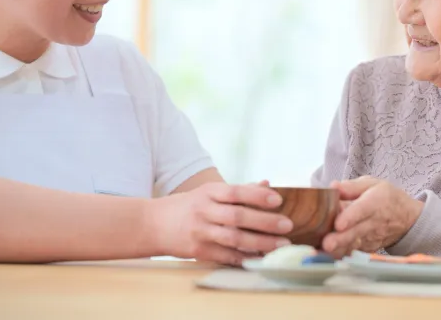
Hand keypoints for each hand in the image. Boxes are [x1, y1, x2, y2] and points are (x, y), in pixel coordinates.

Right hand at [147, 182, 293, 265]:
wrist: (153, 224)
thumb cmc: (190, 205)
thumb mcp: (210, 192)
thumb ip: (239, 190)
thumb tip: (267, 184)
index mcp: (209, 192)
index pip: (235, 192)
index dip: (257, 196)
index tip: (278, 200)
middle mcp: (204, 211)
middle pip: (237, 216)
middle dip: (265, 222)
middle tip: (288, 225)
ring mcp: (200, 232)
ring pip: (233, 238)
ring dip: (260, 243)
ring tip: (280, 245)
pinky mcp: (198, 251)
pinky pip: (225, 255)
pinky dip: (245, 257)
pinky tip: (262, 257)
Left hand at [322, 177, 423, 257]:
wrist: (406, 218)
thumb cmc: (386, 198)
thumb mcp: (373, 184)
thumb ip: (351, 187)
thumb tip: (333, 187)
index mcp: (374, 202)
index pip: (362, 210)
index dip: (350, 217)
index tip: (338, 224)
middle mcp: (372, 222)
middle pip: (355, 232)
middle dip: (340, 239)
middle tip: (326, 244)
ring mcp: (370, 238)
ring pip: (353, 246)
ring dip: (338, 249)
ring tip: (323, 252)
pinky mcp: (367, 249)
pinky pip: (353, 252)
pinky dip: (340, 254)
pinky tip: (327, 256)